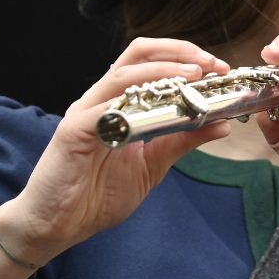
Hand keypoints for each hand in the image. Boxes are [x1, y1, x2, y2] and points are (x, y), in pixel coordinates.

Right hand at [1, 38, 232, 261]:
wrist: (58, 225)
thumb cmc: (97, 195)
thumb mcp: (152, 164)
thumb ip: (182, 141)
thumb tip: (220, 124)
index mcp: (120, 103)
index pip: (151, 62)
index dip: (185, 57)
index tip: (217, 68)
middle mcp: (102, 100)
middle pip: (138, 55)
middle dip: (179, 52)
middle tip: (210, 65)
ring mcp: (86, 112)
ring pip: (124, 74)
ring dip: (163, 71)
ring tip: (193, 77)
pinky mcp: (74, 131)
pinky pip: (105, 108)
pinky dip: (134, 103)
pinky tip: (160, 108)